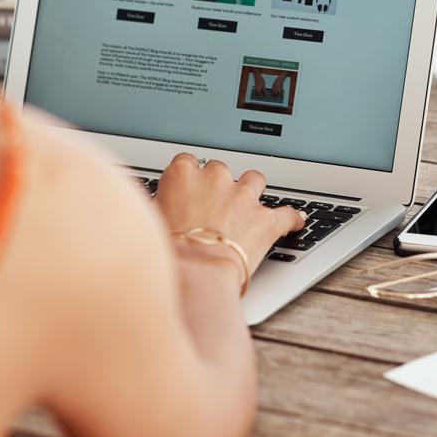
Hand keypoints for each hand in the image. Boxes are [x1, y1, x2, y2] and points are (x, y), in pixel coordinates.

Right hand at [154, 153, 303, 277]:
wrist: (195, 274)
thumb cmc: (168, 252)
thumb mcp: (149, 220)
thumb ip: (155, 203)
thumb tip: (142, 198)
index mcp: (184, 175)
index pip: (187, 161)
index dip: (190, 176)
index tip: (189, 187)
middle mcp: (215, 179)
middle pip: (220, 170)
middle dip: (218, 185)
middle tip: (213, 207)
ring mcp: (244, 197)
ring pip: (254, 179)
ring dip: (252, 191)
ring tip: (249, 207)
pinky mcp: (266, 220)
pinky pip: (287, 214)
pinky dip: (291, 219)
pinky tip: (294, 222)